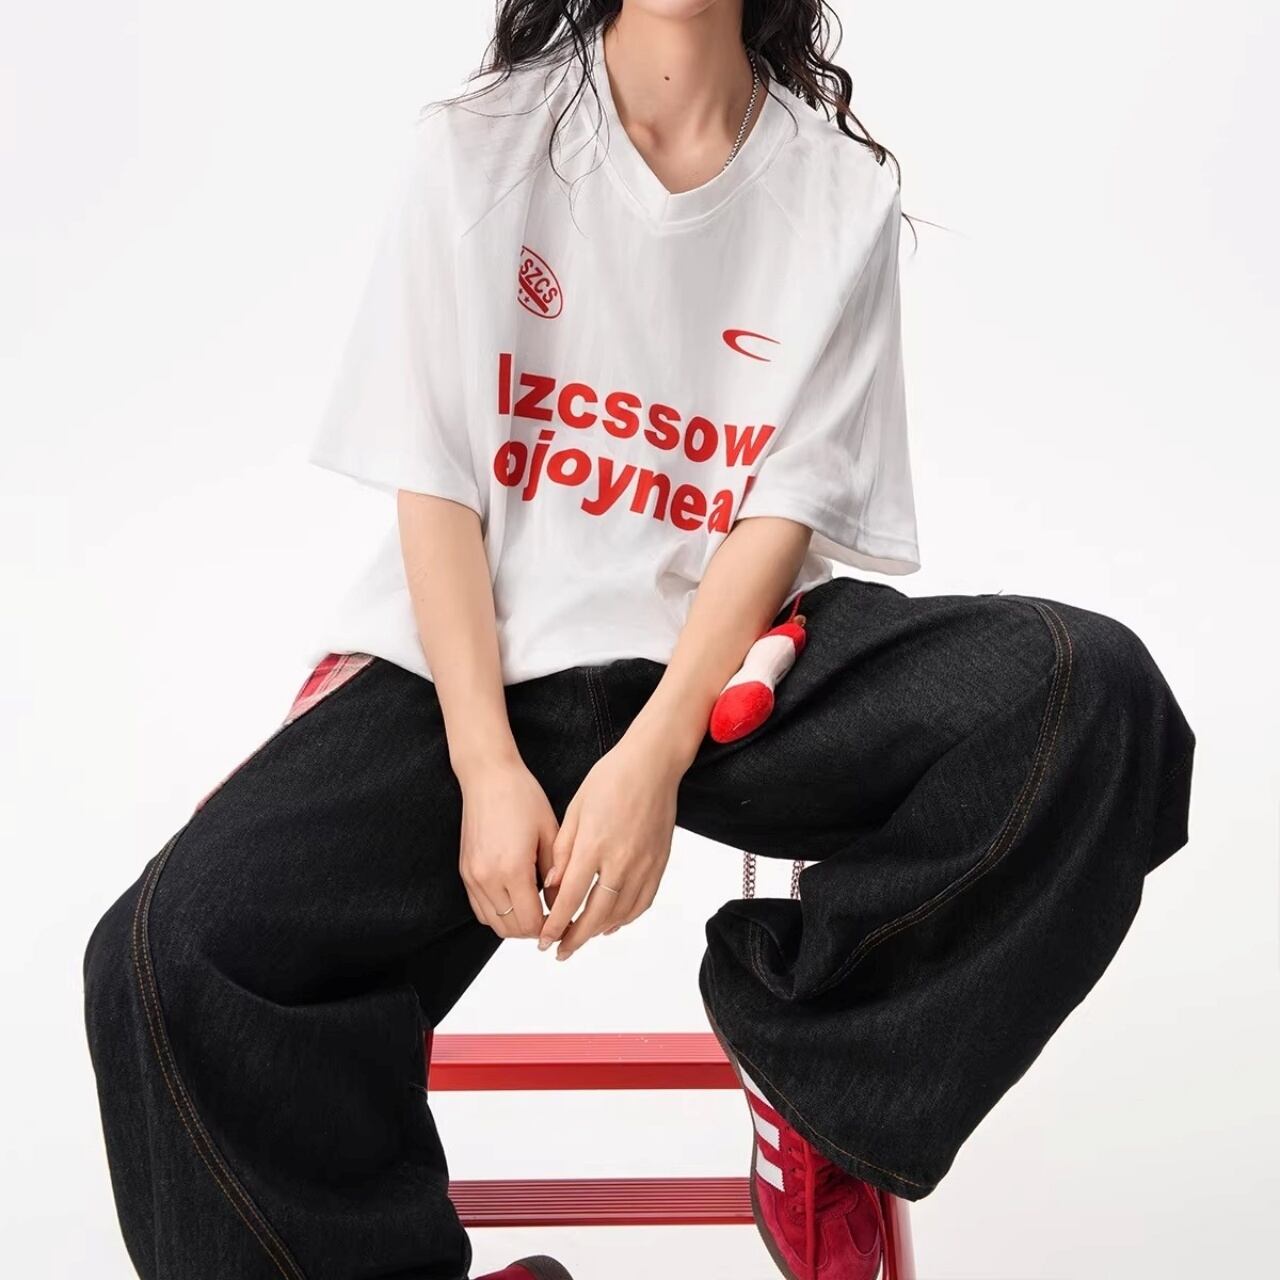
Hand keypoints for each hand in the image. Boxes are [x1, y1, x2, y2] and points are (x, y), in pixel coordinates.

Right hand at [457, 757, 558, 939]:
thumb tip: (562, 907)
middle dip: (535, 930)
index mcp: (513, 869)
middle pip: (512, 929)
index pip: (531, 921)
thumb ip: (558, 875)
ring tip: (536, 912)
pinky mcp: (465, 872)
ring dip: (515, 924)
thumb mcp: (551, 833)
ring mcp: (472, 876)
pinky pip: (480, 909)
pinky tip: (516, 901)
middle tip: (554, 921)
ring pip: (493, 923)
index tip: (565, 925)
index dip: (551, 929)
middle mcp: (488, 878)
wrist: (488, 777)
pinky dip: (498, 914)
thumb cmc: (523, 798)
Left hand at [538, 728, 683, 959]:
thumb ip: (563, 850)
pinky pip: (642, 902)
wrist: (653, 764)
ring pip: (621, 913)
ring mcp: (644, 864)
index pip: (571, 898)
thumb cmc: (611, 778)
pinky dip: (625, 918)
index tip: (543, 940)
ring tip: (580, 939)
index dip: (555, 924)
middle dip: (575, 938)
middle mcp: (621, 860)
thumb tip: (552, 885)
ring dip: (598, 932)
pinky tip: (610, 923)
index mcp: (595, 845)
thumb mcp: (575, 809)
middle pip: (596, 914)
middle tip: (559, 951)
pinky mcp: (658, 864)